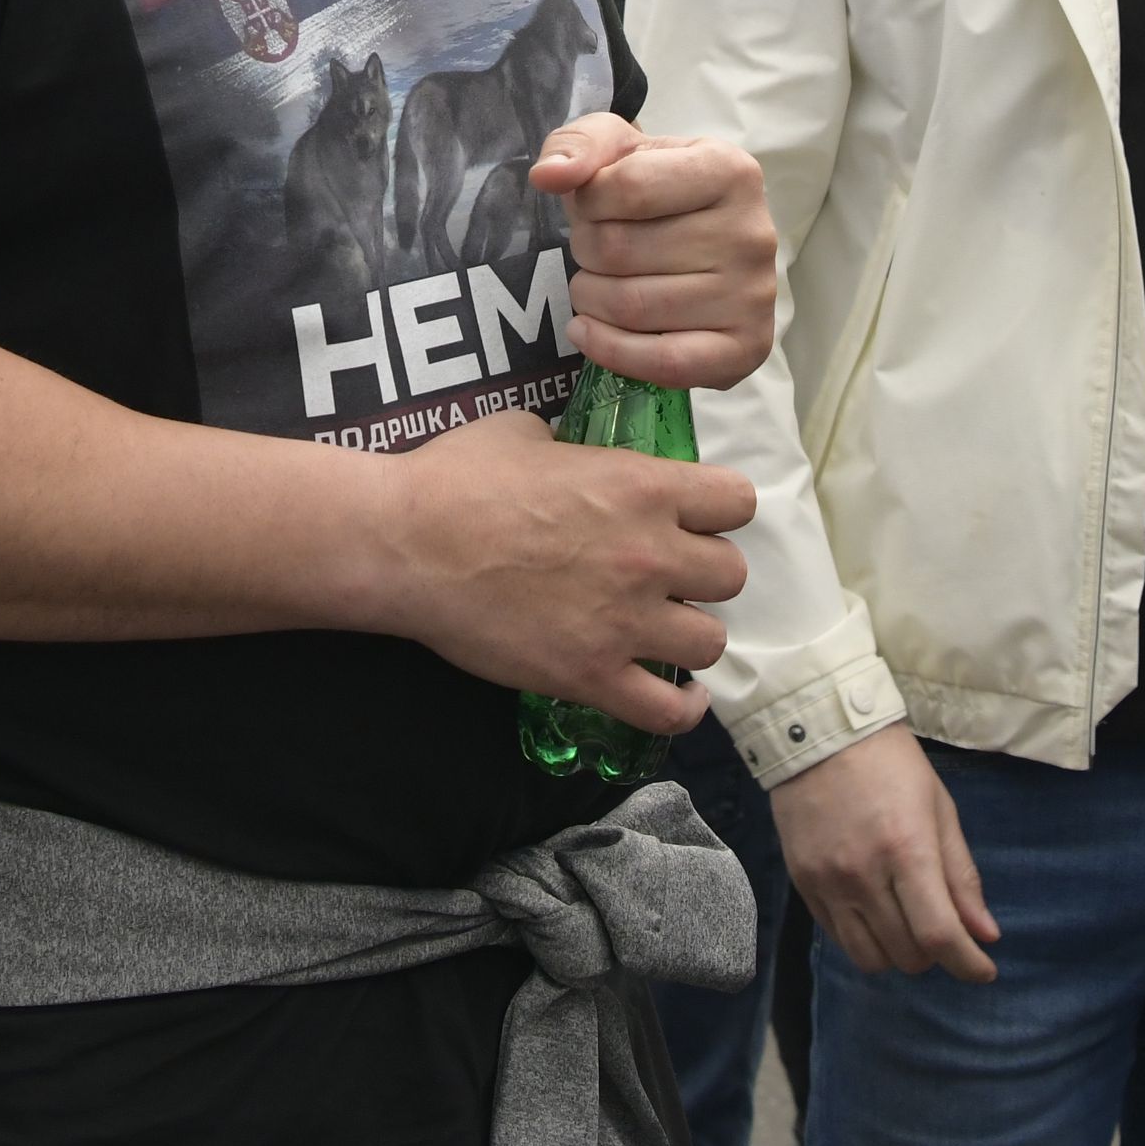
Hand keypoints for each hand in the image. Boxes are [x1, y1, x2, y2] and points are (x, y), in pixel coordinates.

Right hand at [381, 407, 752, 735]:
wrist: (406, 545)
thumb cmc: (459, 479)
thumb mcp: (527, 433)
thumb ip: (574, 449)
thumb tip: (574, 457)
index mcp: (643, 487)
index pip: (738, 500)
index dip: (716, 511)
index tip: (690, 519)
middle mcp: (650, 554)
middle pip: (731, 574)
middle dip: (703, 575)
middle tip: (667, 577)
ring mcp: (624, 621)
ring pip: (711, 642)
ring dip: (689, 636)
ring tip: (661, 632)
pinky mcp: (591, 676)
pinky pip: (668, 711)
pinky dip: (680, 708)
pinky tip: (675, 695)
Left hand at [533, 113, 777, 390]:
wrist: (701, 246)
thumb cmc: (655, 191)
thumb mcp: (619, 148)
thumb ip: (580, 143)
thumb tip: (549, 176)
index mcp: (729, 170)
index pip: (627, 188)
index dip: (588, 202)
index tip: (592, 207)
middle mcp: (753, 232)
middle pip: (622, 250)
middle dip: (586, 251)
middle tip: (593, 252)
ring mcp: (754, 295)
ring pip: (634, 306)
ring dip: (590, 298)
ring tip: (594, 286)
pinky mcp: (747, 347)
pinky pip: (665, 362)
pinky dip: (610, 349)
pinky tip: (587, 331)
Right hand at [773, 726, 1000, 981]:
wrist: (820, 734)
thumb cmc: (893, 765)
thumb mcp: (940, 810)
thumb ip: (961, 877)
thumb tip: (986, 935)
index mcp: (907, 849)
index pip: (939, 934)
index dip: (967, 963)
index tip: (984, 970)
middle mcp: (863, 875)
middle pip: (907, 953)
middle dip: (936, 953)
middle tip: (942, 927)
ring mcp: (828, 883)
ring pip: (870, 959)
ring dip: (898, 953)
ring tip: (907, 925)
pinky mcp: (803, 884)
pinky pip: (838, 939)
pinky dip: (865, 939)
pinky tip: (875, 913)